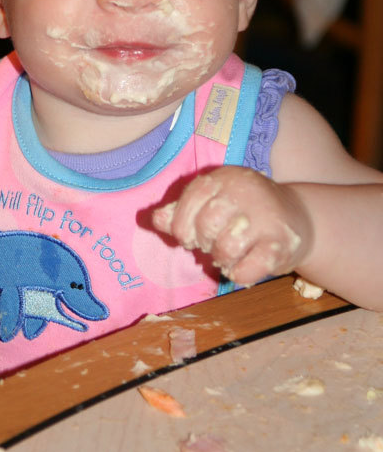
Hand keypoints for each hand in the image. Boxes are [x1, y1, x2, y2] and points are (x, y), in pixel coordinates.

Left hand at [152, 166, 312, 286]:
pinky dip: (239, 274)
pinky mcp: (283, 243)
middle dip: (202, 242)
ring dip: (221, 259)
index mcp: (225, 177)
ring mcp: (267, 216)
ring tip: (228, 254)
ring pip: (227, 247)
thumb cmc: (242, 212)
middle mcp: (246, 191)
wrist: (297, 218)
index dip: (182, 224)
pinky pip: (249, 269)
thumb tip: (154, 219)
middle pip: (207, 224)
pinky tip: (242, 267)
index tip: (189, 235)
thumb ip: (180, 210)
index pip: (192, 198)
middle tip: (211, 244)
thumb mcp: (211, 202)